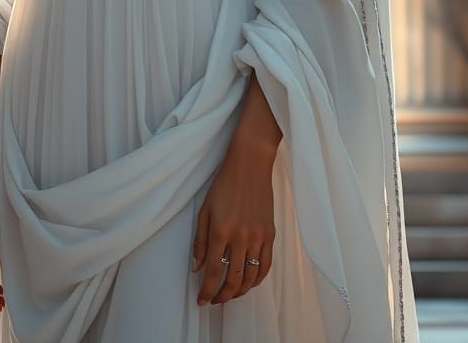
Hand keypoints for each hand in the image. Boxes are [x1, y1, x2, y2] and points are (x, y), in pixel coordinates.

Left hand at [192, 141, 275, 305]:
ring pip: (251, 277)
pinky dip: (258, 280)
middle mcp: (240, 237)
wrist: (250, 165)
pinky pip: (266, 266)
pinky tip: (249, 283)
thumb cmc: (224, 184)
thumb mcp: (205, 210)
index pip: (213, 271)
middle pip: (233, 279)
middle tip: (214, 301)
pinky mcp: (270, 234)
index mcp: (220, 231)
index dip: (207, 291)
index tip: (201, 301)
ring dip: (239, 292)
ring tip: (230, 294)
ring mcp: (258, 237)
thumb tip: (197, 268)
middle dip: (222, 296)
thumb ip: (200, 241)